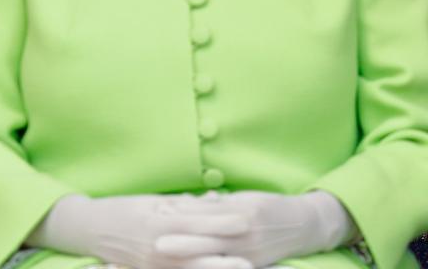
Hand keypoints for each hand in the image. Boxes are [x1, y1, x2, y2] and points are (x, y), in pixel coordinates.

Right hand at [28, 193, 254, 268]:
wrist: (89, 228)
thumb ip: (182, 204)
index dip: (222, 220)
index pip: (196, 221)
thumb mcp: (152, 202)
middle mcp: (157, 245)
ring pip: (192, 268)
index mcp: (157, 222)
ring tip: (244, 268)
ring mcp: (154, 264)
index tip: (246, 218)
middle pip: (198, 248)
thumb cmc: (123, 209)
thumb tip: (214, 201)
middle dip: (227, 250)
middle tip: (255, 251)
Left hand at [155, 191, 354, 266]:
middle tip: (157, 243)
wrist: (303, 225)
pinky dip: (212, 268)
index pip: (206, 213)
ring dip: (194, 258)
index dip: (183, 213)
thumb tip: (185, 203)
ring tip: (171, 257)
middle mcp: (245, 233)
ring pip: (216, 257)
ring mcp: (250, 253)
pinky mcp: (254, 266)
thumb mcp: (243, 199)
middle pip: (209, 238)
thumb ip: (216, 204)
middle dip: (183, 242)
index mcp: (240, 212)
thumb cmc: (266, 207)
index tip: (160, 212)